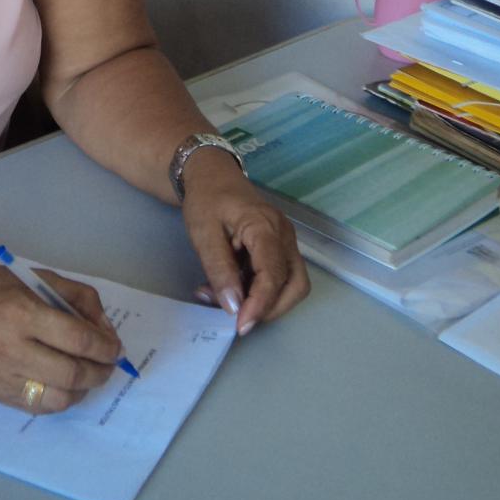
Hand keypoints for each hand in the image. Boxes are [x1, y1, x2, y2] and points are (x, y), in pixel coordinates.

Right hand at [0, 261, 121, 411]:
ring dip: (82, 390)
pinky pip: (37, 407)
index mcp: (20, 312)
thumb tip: (105, 331)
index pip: (77, 339)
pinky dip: (59, 398)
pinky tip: (64, 384)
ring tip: (87, 375)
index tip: (115, 348)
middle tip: (107, 364)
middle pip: (71, 373)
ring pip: (57, 398)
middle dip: (99, 372)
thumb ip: (75, 298)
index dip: (106, 347)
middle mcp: (9, 348)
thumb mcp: (33, 277)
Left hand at [181, 148, 309, 334]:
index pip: (273, 274)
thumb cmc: (206, 199)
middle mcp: (284, 235)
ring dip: (265, 302)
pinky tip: (231, 289)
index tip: (240, 325)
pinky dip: (259, 291)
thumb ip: (219, 269)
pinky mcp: (279, 246)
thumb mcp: (203, 233)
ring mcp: (286, 241)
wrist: (212, 175)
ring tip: (228, 300)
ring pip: (292, 284)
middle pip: (295, 284)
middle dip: (269, 308)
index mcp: (265, 226)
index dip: (260, 305)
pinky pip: (279, 276)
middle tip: (235, 317)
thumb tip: (234, 306)